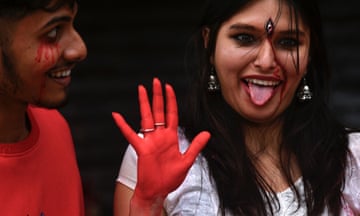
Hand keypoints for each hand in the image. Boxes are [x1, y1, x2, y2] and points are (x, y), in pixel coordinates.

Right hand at [112, 78, 209, 201]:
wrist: (158, 190)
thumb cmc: (170, 178)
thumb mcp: (187, 160)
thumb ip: (196, 146)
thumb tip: (207, 133)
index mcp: (171, 137)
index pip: (171, 114)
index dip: (171, 101)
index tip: (169, 87)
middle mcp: (160, 136)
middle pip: (158, 111)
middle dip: (157, 96)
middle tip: (156, 81)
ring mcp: (150, 141)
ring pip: (146, 118)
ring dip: (144, 103)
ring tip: (141, 89)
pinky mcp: (141, 148)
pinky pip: (130, 134)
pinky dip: (123, 125)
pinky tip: (117, 116)